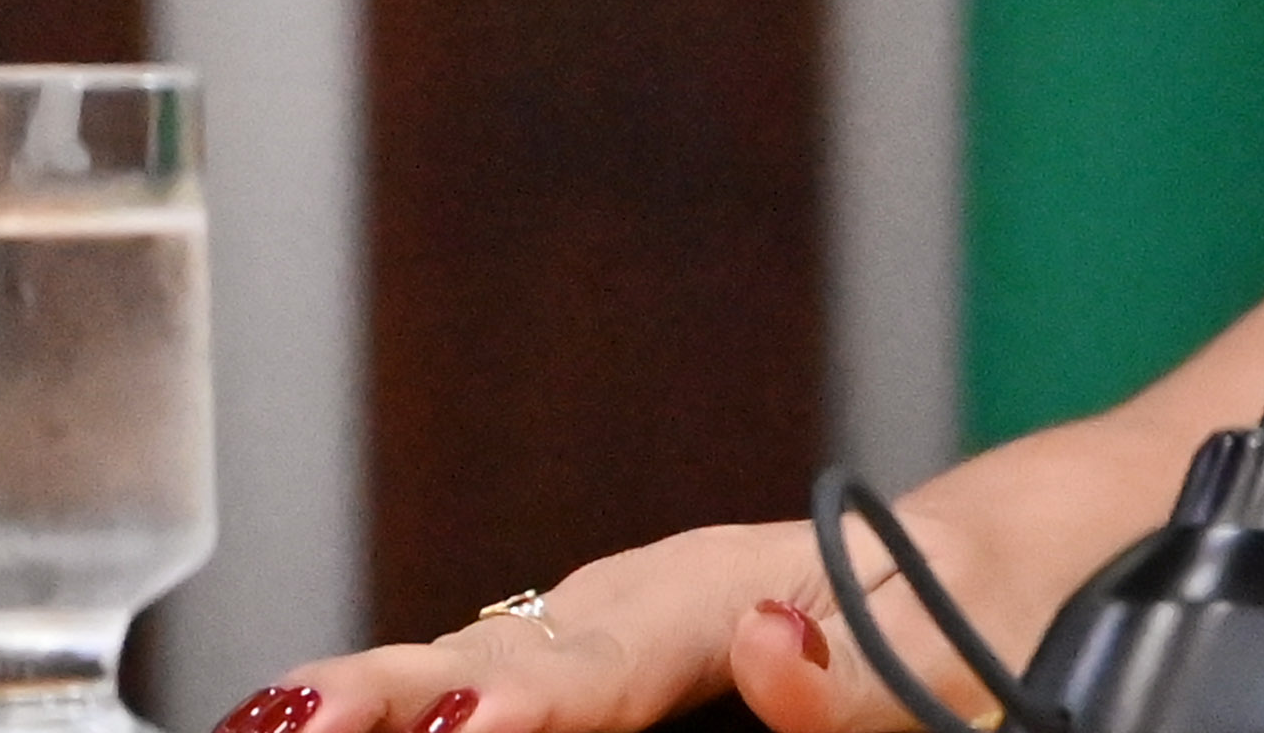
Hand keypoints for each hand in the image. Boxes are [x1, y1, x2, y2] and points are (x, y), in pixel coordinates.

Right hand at [218, 497, 1073, 732]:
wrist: (994, 547)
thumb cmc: (972, 599)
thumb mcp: (949, 646)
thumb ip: (858, 676)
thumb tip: (762, 645)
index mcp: (721, 587)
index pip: (605, 660)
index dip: (530, 698)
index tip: (466, 723)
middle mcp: (638, 599)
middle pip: (494, 652)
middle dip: (386, 692)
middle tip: (291, 722)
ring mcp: (599, 631)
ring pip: (463, 664)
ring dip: (366, 697)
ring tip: (270, 723)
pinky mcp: (590, 668)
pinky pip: (480, 684)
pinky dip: (403, 703)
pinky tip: (309, 719)